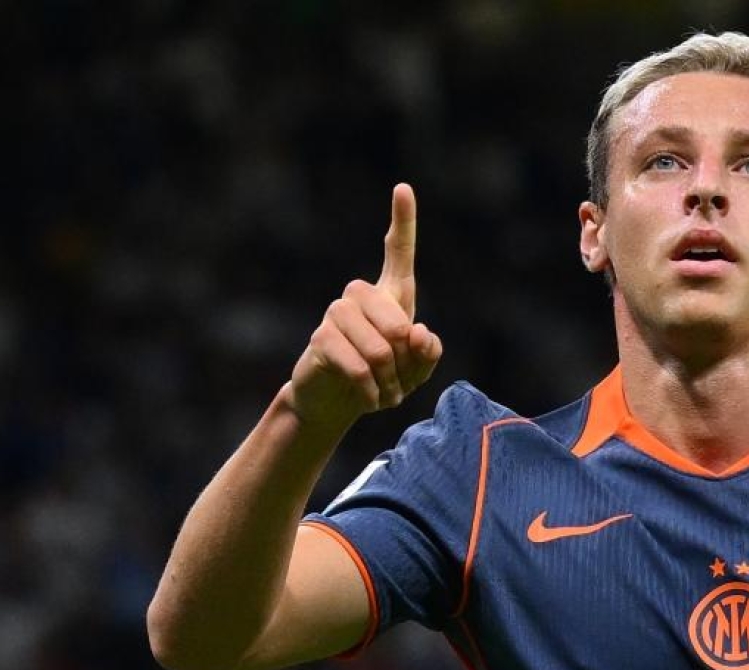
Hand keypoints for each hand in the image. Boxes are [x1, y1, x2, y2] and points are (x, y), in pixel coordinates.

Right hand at [287, 183, 444, 431]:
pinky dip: (369, 389)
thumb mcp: (415, 371)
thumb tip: (417, 333)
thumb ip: (427, 353)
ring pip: (378, 348)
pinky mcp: (321, 338)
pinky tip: (368, 398)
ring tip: (383, 392)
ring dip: (387, 379)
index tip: (403, 188)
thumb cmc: (380, 380)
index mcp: (390, 296)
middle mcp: (361, 296)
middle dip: (404, 361)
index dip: (402, 221)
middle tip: (398, 382)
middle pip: (398, 324)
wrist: (336, 403)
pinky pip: (357, 365)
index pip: (398, 252)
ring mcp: (337, 314)